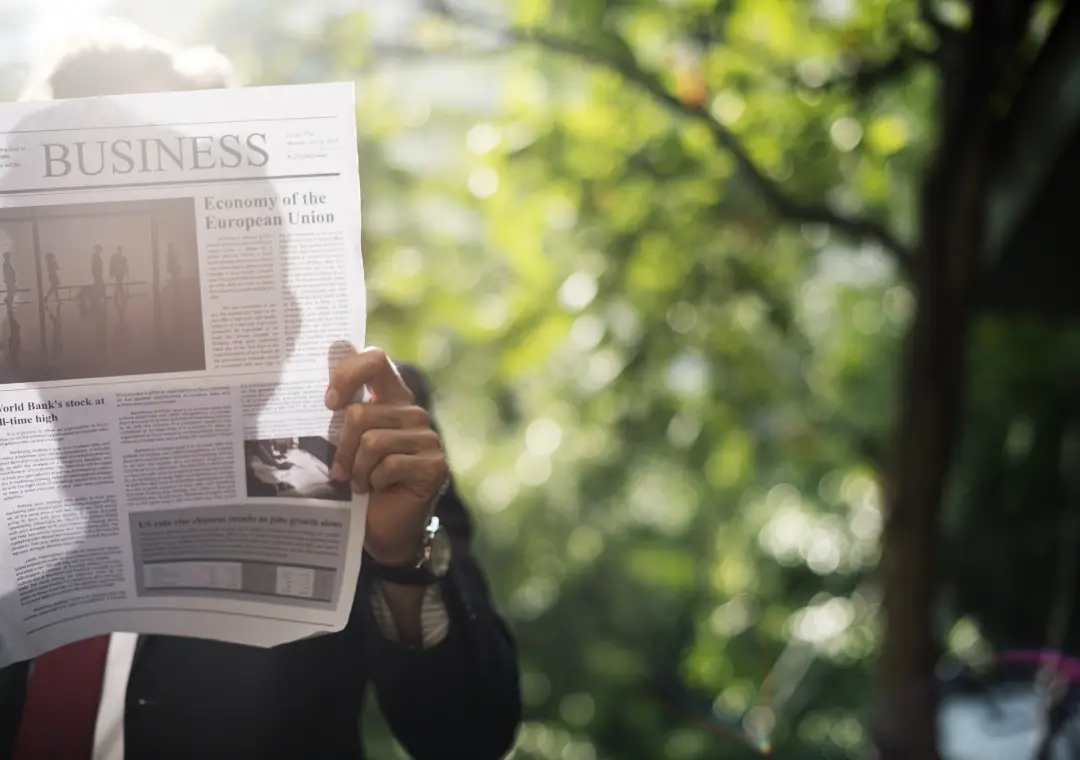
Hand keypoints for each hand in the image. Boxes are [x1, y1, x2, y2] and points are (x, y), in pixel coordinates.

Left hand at [325, 346, 448, 565]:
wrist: (383, 530)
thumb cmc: (360, 483)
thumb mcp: (346, 443)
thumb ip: (342, 409)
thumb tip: (326, 365)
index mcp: (392, 398)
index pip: (376, 360)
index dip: (348, 373)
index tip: (329, 403)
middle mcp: (413, 412)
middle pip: (361, 413)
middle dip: (341, 447)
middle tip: (339, 470)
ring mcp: (427, 438)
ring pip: (372, 441)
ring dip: (357, 470)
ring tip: (360, 483)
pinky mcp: (434, 465)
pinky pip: (390, 465)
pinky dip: (375, 481)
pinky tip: (380, 489)